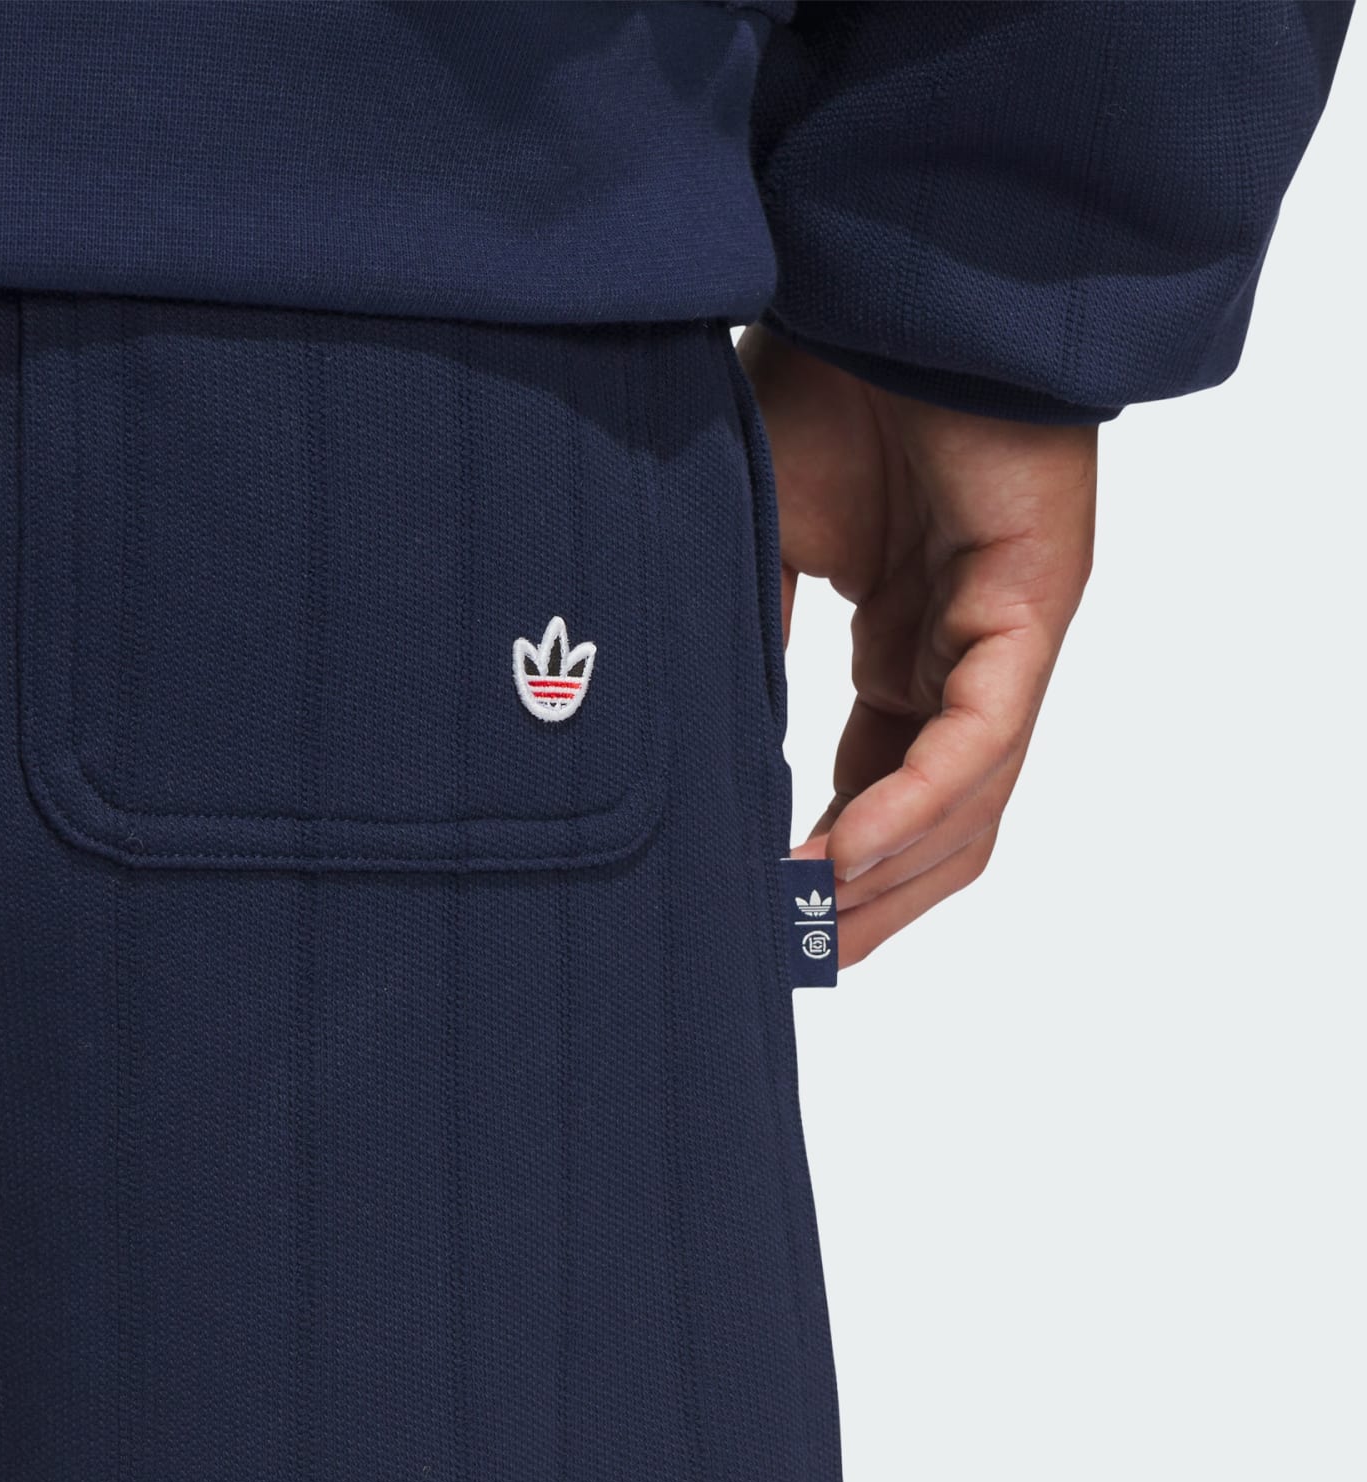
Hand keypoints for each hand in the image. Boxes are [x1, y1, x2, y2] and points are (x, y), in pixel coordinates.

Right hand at [736, 327, 1096, 965]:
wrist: (889, 277)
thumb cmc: (820, 393)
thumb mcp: (749, 550)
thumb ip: (736, 649)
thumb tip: (687, 751)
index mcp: (904, 647)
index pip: (876, 788)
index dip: (824, 867)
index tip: (760, 922)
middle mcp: (963, 658)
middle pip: (934, 825)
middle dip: (862, 905)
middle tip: (786, 965)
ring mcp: (1007, 636)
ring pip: (967, 803)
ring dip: (885, 878)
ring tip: (805, 931)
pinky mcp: (1036, 605)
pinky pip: (980, 738)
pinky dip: (910, 804)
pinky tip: (842, 853)